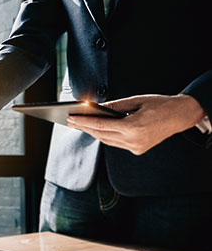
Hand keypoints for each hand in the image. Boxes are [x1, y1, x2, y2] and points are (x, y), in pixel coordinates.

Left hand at [66, 94, 204, 154]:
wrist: (180, 116)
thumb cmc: (160, 105)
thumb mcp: (135, 101)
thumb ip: (114, 106)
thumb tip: (95, 108)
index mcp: (133, 127)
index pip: (101, 125)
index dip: (84, 122)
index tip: (71, 118)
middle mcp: (133, 141)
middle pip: (101, 135)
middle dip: (85, 128)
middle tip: (71, 121)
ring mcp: (136, 148)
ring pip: (107, 141)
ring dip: (93, 132)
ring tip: (80, 125)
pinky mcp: (138, 150)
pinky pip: (116, 143)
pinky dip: (105, 136)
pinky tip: (97, 129)